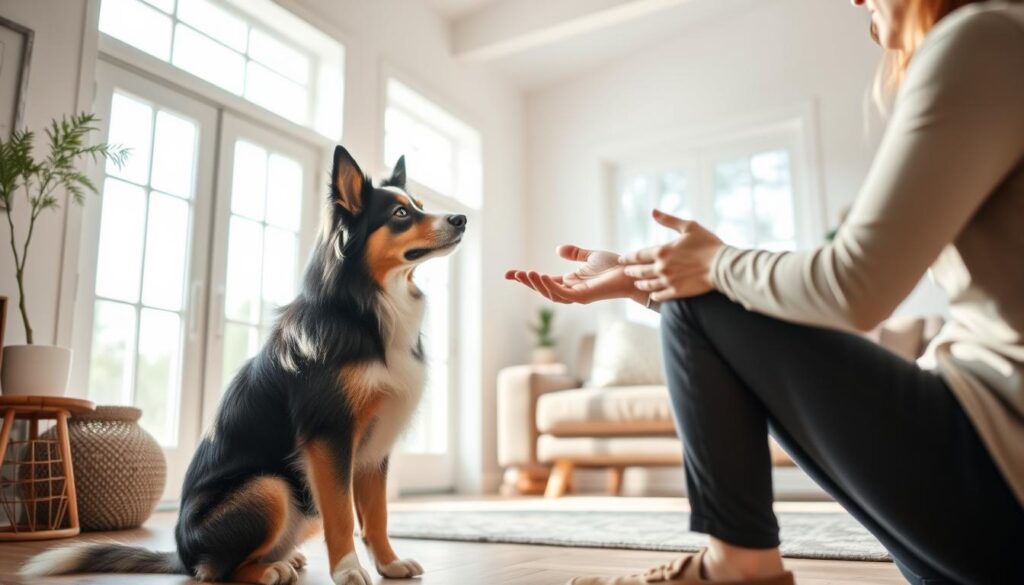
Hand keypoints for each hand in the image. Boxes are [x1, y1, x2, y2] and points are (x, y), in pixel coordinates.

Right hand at [505, 245, 647, 304]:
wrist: (633, 272)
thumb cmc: (616, 266)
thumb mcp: (591, 257)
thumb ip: (575, 254)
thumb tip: (558, 249)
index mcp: (571, 283)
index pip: (544, 282)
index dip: (527, 279)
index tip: (509, 274)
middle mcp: (572, 291)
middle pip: (543, 290)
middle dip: (527, 283)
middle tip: (511, 275)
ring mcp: (577, 296)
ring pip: (550, 294)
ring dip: (536, 285)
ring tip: (524, 274)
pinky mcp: (584, 296)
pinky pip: (562, 294)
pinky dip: (549, 286)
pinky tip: (540, 275)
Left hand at [620, 209, 723, 301]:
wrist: (722, 265)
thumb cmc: (708, 244)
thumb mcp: (689, 227)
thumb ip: (669, 220)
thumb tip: (653, 211)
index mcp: (662, 251)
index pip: (638, 255)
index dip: (628, 258)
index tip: (622, 259)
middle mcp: (661, 267)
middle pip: (640, 271)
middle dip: (631, 270)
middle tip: (626, 271)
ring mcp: (668, 281)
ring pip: (647, 284)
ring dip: (640, 283)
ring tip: (637, 282)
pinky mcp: (677, 292)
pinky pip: (659, 295)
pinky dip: (653, 294)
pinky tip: (652, 294)